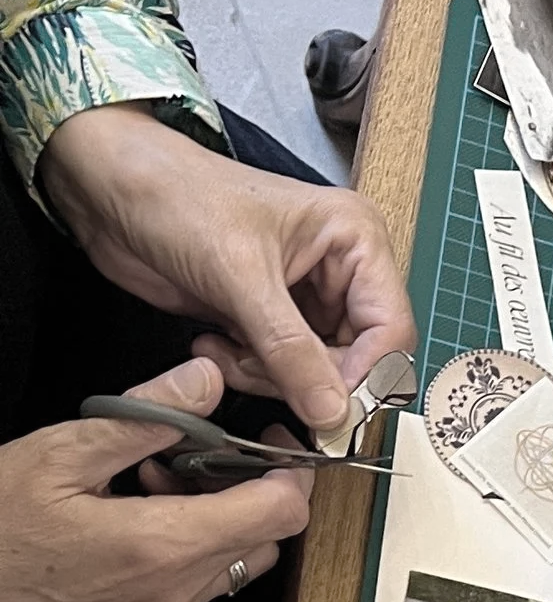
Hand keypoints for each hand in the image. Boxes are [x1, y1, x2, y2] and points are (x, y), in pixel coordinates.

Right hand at [0, 358, 309, 601]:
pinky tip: (148, 496)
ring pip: (243, 555)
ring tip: (166, 468)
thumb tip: (203, 381)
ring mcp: (164, 601)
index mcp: (161, 543)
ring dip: (227, 509)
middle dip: (257, 485)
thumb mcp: (60, 453)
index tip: (272, 435)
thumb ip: (142, 417)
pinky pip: (207, 569)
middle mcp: (175, 583)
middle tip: (213, 445)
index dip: (289, 469)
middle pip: (271, 537)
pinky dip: (200, 530)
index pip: (277, 513)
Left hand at [43, 103, 413, 438]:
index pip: (391, 330)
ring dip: (270, 376)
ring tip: (227, 348)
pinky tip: (215, 342)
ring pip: (316, 374)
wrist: (111, 190)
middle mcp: (339, 271)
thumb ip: (290, 350)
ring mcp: (304, 299)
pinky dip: (248, 371)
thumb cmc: (176, 196)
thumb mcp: (239, 275)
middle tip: (260, 369)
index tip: (328, 407)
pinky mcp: (269, 320)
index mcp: (354, 240)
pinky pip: (280, 372)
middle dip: (307, 378)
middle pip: (357, 360)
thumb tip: (334, 412)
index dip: (365, 375)